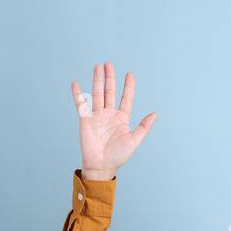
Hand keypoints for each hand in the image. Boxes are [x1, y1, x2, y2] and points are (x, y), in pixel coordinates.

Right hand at [70, 61, 156, 176]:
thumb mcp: (134, 141)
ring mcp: (97, 116)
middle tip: (108, 64)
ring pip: (97, 94)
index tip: (130, 74)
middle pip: (109, 91)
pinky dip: (78, 94)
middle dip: (109, 78)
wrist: (101, 166)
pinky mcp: (85, 120)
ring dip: (97, 80)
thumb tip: (154, 114)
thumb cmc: (118, 156)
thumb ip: (143, 127)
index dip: (128, 86)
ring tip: (97, 66)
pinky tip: (75, 83)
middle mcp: (109, 115)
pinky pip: (81, 104)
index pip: (126, 98)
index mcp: (121, 118)